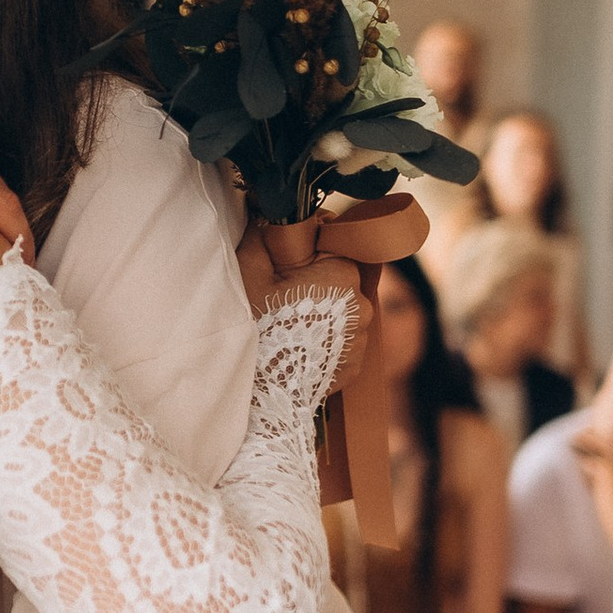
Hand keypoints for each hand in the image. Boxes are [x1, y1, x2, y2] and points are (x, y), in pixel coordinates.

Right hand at [234, 227, 370, 378]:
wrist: (262, 393)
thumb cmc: (255, 328)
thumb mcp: (250, 271)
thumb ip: (264, 236)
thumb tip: (270, 218)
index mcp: (343, 274)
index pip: (333, 246)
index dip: (306, 254)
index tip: (285, 267)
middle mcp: (362, 305)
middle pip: (338, 280)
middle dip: (314, 284)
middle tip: (281, 299)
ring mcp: (362, 339)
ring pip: (340, 312)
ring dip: (321, 314)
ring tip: (289, 328)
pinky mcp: (355, 366)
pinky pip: (341, 342)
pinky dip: (324, 341)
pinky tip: (298, 348)